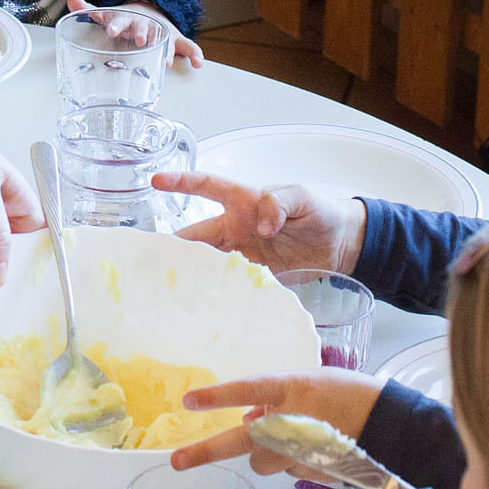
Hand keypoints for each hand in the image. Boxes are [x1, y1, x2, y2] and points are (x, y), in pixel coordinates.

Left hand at [64, 0, 202, 68]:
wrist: (148, 10)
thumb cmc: (124, 18)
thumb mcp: (107, 13)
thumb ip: (89, 9)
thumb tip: (71, 0)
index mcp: (126, 19)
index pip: (119, 20)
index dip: (115, 25)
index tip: (112, 30)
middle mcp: (144, 24)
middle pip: (143, 28)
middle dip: (141, 34)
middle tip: (139, 40)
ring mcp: (161, 31)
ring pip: (165, 39)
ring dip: (165, 48)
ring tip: (167, 60)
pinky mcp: (175, 39)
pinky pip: (188, 46)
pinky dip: (195, 54)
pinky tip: (199, 63)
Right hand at [153, 169, 364, 276]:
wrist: (342, 245)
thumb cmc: (320, 211)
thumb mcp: (302, 196)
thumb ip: (280, 203)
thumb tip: (262, 225)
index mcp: (243, 200)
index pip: (206, 186)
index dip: (180, 182)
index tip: (156, 181)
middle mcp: (236, 227)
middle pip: (196, 235)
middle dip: (172, 245)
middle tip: (147, 260)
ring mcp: (243, 253)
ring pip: (207, 262)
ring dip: (191, 273)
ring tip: (166, 288)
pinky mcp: (254, 277)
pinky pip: (229, 284)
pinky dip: (215, 293)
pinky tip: (202, 306)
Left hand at [166, 369, 386, 473]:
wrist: (389, 424)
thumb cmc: (347, 394)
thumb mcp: (307, 383)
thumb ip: (273, 398)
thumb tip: (246, 418)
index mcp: (293, 388)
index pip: (249, 389)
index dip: (218, 396)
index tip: (189, 401)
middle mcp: (294, 421)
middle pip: (242, 441)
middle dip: (206, 451)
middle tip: (177, 461)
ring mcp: (302, 451)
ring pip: (261, 460)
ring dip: (264, 451)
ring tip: (291, 433)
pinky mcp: (309, 471)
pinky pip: (284, 468)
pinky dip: (287, 459)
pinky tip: (308, 446)